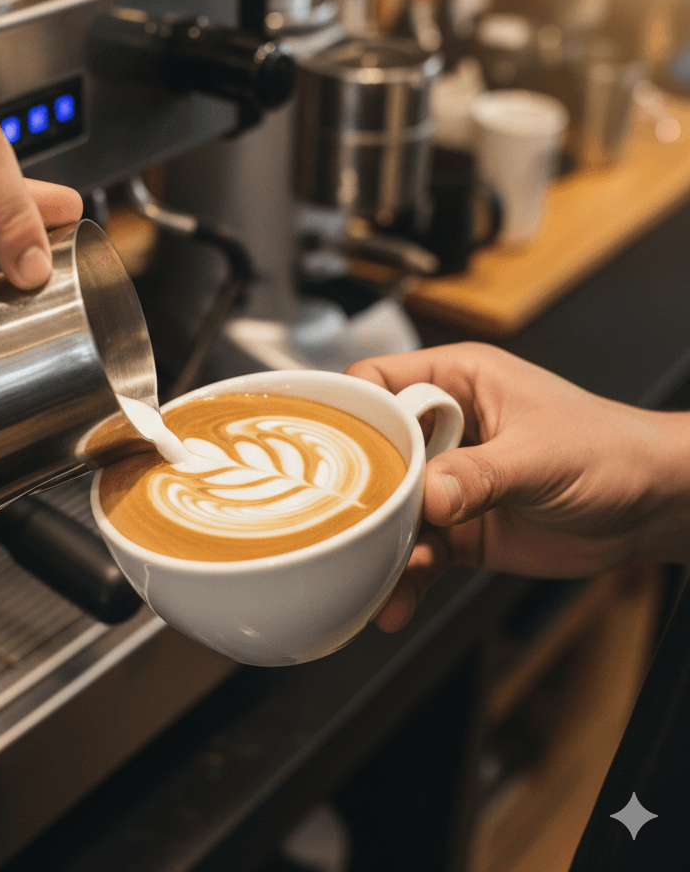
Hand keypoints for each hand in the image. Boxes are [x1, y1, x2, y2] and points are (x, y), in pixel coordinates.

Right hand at [347, 343, 689, 631]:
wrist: (653, 508)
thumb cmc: (611, 451)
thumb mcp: (541, 455)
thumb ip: (480, 474)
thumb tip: (428, 495)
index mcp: (457, 382)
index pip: (379, 382)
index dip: (350, 409)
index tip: (327, 445)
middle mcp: (444, 428)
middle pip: (374, 449)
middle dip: (358, 487)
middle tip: (342, 518)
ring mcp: (450, 481)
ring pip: (392, 508)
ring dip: (379, 542)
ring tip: (370, 570)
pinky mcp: (460, 527)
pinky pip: (418, 550)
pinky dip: (405, 575)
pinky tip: (397, 598)